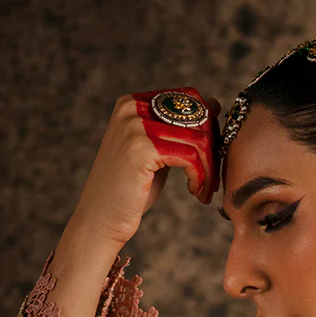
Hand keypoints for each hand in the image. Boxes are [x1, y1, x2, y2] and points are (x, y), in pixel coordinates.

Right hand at [70, 88, 221, 252]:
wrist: (100, 219)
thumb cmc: (130, 189)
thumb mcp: (156, 151)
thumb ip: (178, 129)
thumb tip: (214, 104)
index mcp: (133, 102)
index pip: (190, 97)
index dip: (209, 126)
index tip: (211, 156)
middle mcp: (132, 108)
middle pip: (197, 116)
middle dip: (212, 148)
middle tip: (212, 177)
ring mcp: (135, 126)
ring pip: (198, 139)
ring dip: (209, 168)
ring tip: (204, 189)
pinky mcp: (142, 148)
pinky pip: (191, 156)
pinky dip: (200, 176)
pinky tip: (194, 191)